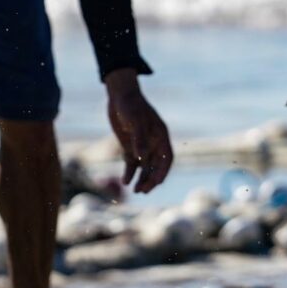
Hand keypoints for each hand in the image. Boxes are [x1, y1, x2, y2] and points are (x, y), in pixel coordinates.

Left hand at [105, 69, 172, 193]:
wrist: (119, 96)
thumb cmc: (130, 105)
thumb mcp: (135, 121)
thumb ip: (139, 139)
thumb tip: (141, 158)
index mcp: (160, 136)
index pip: (167, 158)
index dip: (163, 171)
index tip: (157, 183)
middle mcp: (153, 143)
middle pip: (156, 166)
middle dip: (151, 179)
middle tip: (142, 191)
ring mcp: (142, 145)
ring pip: (145, 167)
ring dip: (141, 179)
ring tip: (135, 190)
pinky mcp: (130, 146)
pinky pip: (132, 163)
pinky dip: (129, 172)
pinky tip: (125, 181)